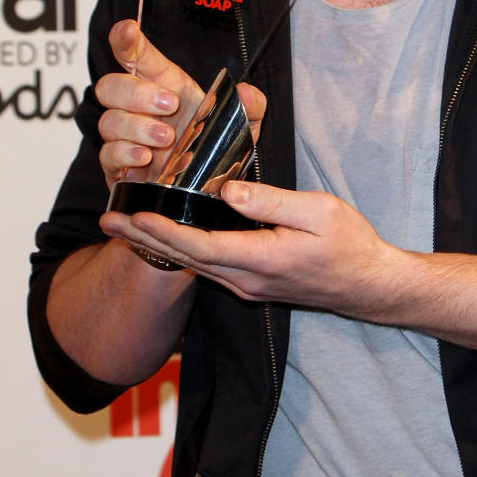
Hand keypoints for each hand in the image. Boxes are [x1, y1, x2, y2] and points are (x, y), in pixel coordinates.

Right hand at [94, 19, 265, 187]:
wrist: (205, 185)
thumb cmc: (213, 146)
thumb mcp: (240, 124)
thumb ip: (250, 105)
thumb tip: (246, 92)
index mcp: (162, 85)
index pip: (135, 55)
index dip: (126, 40)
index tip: (128, 30)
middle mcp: (137, 108)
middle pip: (110, 86)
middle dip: (136, 93)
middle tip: (170, 104)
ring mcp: (125, 137)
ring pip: (109, 121)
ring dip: (137, 127)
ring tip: (167, 138)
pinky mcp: (118, 167)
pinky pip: (107, 155)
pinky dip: (124, 153)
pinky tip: (145, 157)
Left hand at [99, 179, 394, 312]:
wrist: (368, 285)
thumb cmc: (349, 244)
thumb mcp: (318, 211)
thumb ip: (271, 200)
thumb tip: (228, 190)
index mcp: (261, 260)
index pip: (200, 246)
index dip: (164, 231)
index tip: (135, 214)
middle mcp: (247, 279)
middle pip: (185, 259)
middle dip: (143, 237)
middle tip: (108, 217)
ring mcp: (247, 285)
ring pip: (193, 265)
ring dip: (157, 244)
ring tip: (125, 224)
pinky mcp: (252, 283)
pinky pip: (207, 266)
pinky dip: (181, 249)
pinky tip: (168, 235)